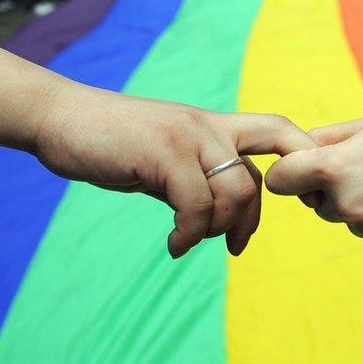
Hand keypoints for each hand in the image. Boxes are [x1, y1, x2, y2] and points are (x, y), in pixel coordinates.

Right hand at [32, 82, 315, 257]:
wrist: (61, 118)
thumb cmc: (110, 141)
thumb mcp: (163, 159)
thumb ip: (194, 177)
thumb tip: (215, 214)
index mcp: (212, 125)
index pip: (278, 131)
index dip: (301, 160)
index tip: (297, 200)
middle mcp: (208, 126)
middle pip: (264, 168)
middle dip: (257, 216)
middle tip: (237, 246)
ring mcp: (187, 137)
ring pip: (235, 191)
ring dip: (218, 229)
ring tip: (189, 241)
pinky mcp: (164, 152)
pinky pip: (197, 204)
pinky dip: (190, 234)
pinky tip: (174, 245)